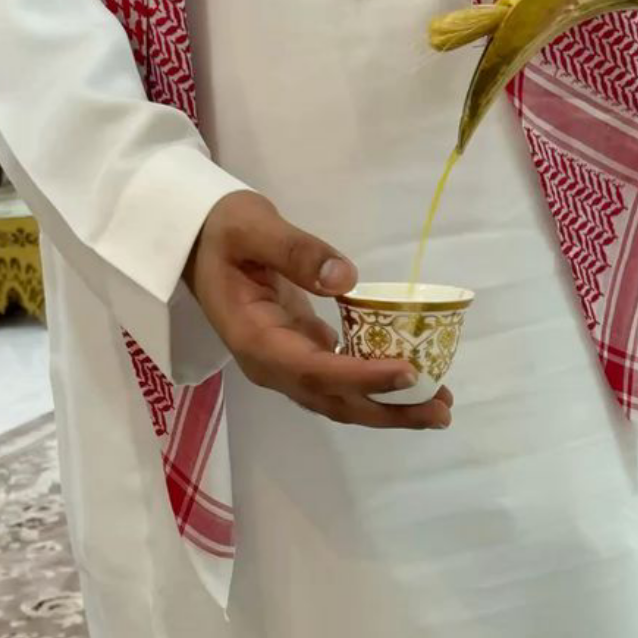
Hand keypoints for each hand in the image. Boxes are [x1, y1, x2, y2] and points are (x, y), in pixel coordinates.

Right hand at [185, 191, 452, 429]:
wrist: (198, 241)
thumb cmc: (223, 230)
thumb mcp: (252, 226)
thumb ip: (294, 250)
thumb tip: (346, 278)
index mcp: (255, 339)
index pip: (314, 370)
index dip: (362, 377)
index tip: (408, 372)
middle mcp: (271, 365)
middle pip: (333, 401)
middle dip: (387, 409)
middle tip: (439, 410)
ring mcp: (286, 364)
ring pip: (339, 399)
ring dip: (388, 407)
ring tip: (439, 407)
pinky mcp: (301, 353)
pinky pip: (341, 381)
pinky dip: (377, 386)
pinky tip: (414, 382)